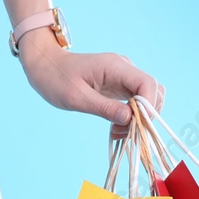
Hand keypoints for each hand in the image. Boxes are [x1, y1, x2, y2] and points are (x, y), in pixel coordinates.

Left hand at [18, 34, 163, 131]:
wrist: (46, 66)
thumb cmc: (56, 79)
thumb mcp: (76, 98)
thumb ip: (104, 108)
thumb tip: (129, 119)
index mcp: (115, 67)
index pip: (147, 83)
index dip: (148, 106)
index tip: (136, 126)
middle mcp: (124, 69)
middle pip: (153, 92)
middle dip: (145, 116)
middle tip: (123, 133)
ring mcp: (123, 77)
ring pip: (146, 99)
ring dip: (138, 119)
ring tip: (117, 133)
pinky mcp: (119, 86)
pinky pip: (135, 102)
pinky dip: (130, 117)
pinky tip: (116, 128)